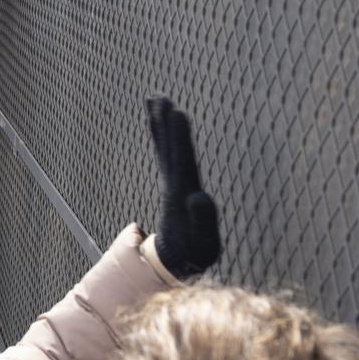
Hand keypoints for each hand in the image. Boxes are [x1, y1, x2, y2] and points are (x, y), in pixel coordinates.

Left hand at [146, 97, 220, 279]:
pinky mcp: (173, 184)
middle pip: (169, 148)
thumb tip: (199, 197)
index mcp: (182, 194)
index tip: (177, 113)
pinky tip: (160, 121)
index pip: (182, 160)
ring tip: (155, 98)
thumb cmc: (195, 253)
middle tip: (158, 96)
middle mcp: (173, 184)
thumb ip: (202, 220)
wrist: (176, 263)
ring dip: (160, 123)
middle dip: (165, 123)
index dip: (180, 138)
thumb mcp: (203, 243)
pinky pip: (166, 154)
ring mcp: (171, 183)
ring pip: (165, 147)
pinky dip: (163, 136)